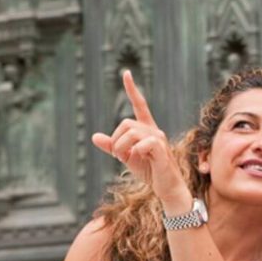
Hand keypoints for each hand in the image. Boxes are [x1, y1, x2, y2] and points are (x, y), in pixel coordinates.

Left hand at [92, 71, 189, 209]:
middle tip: (118, 156)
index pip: (139, 104)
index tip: (126, 73)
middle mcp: (154, 130)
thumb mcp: (126, 157)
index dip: (132, 89)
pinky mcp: (161, 149)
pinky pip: (142, 144)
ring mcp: (158, 139)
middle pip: (126, 123)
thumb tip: (94, 136)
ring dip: (121, 147)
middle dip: (116, 140)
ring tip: (125, 159)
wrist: (166, 187)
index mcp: (146, 129)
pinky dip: (134, 152)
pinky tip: (138, 160)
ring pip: (130, 132)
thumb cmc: (149, 171)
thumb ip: (112, 146)